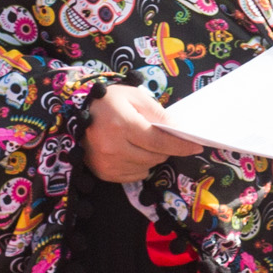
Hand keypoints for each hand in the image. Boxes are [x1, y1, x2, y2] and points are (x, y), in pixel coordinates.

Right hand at [82, 83, 208, 183]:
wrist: (76, 113)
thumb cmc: (109, 101)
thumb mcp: (135, 97)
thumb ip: (158, 113)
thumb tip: (179, 130)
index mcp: (121, 125)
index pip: (159, 142)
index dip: (180, 145)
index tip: (197, 146)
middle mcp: (112, 148)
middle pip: (155, 156)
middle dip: (165, 148)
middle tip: (160, 136)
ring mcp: (106, 163)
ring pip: (146, 167)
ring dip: (152, 156)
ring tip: (142, 141)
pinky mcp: (103, 173)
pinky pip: (134, 175)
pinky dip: (139, 165)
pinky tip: (131, 151)